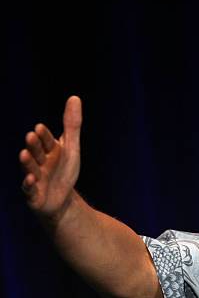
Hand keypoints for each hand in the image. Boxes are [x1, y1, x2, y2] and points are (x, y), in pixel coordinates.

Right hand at [19, 96, 81, 219]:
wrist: (61, 200)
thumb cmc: (64, 171)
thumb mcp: (71, 148)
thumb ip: (72, 125)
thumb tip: (74, 97)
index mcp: (48, 151)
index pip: (46, 140)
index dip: (44, 135)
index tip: (40, 128)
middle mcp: (39, 163)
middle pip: (36, 153)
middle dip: (34, 145)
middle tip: (31, 136)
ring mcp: (35, 178)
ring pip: (30, 169)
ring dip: (27, 162)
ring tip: (24, 153)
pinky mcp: (34, 194)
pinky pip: (30, 189)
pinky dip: (30, 184)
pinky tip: (31, 179)